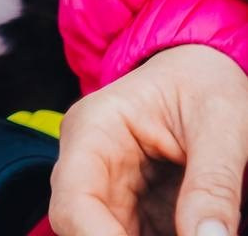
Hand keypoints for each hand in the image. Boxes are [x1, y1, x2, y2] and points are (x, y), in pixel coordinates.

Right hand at [49, 45, 247, 235]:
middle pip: (87, 230)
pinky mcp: (136, 213)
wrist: (204, 73)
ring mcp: (112, 191)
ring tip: (195, 229)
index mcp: (95, 129)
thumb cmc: (205, 81)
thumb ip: (214, 183)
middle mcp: (91, 164)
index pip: (74, 201)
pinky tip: (193, 229)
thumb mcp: (220, 123)